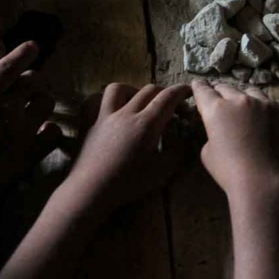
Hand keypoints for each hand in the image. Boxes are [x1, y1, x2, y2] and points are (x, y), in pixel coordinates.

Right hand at [0, 42, 60, 247]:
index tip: (33, 46)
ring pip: (47, 102)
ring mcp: (24, 131)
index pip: (8, 67)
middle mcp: (7, 109)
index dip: (22, 53)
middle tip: (28, 86)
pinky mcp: (34, 152)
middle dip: (32, 80)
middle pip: (33, 81)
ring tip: (34, 108)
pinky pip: (55, 131)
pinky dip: (50, 129)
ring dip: (42, 101)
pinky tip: (42, 131)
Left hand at [67, 83, 191, 212]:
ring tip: (139, 103)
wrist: (92, 189)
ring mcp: (105, 116)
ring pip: (119, 88)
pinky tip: (112, 108)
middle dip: (164, 92)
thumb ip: (176, 151)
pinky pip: (95, 100)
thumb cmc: (129, 183)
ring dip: (134, 91)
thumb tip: (182, 137)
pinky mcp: (89, 122)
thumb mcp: (162, 172)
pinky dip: (106, 99)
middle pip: (148, 90)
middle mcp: (126, 113)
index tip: (189, 91)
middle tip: (171, 104)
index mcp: (147, 124)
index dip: (181, 91)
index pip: (167, 98)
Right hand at [192, 80, 278, 199]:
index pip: (203, 90)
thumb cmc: (229, 171)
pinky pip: (269, 105)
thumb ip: (212, 132)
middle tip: (218, 98)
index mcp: (216, 109)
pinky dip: (262, 110)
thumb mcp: (207, 151)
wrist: (264, 183)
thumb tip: (219, 129)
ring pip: (250, 92)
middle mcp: (240, 100)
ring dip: (242, 97)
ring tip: (243, 108)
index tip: (199, 85)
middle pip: (226, 87)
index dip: (199, 87)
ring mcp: (265, 105)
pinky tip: (262, 122)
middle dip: (219, 92)